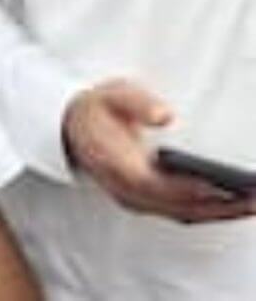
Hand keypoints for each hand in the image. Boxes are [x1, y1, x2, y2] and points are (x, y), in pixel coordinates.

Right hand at [63, 79, 255, 223]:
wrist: (72, 127)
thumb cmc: (97, 109)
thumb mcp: (112, 94)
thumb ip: (138, 103)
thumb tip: (165, 115)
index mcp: (114, 163)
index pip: (153, 183)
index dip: (187, 187)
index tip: (220, 185)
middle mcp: (124, 189)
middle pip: (176, 206)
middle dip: (219, 205)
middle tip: (255, 198)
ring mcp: (134, 199)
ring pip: (184, 214)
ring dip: (221, 212)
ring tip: (255, 203)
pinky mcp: (147, 202)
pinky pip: (183, 213)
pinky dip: (211, 212)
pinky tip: (235, 204)